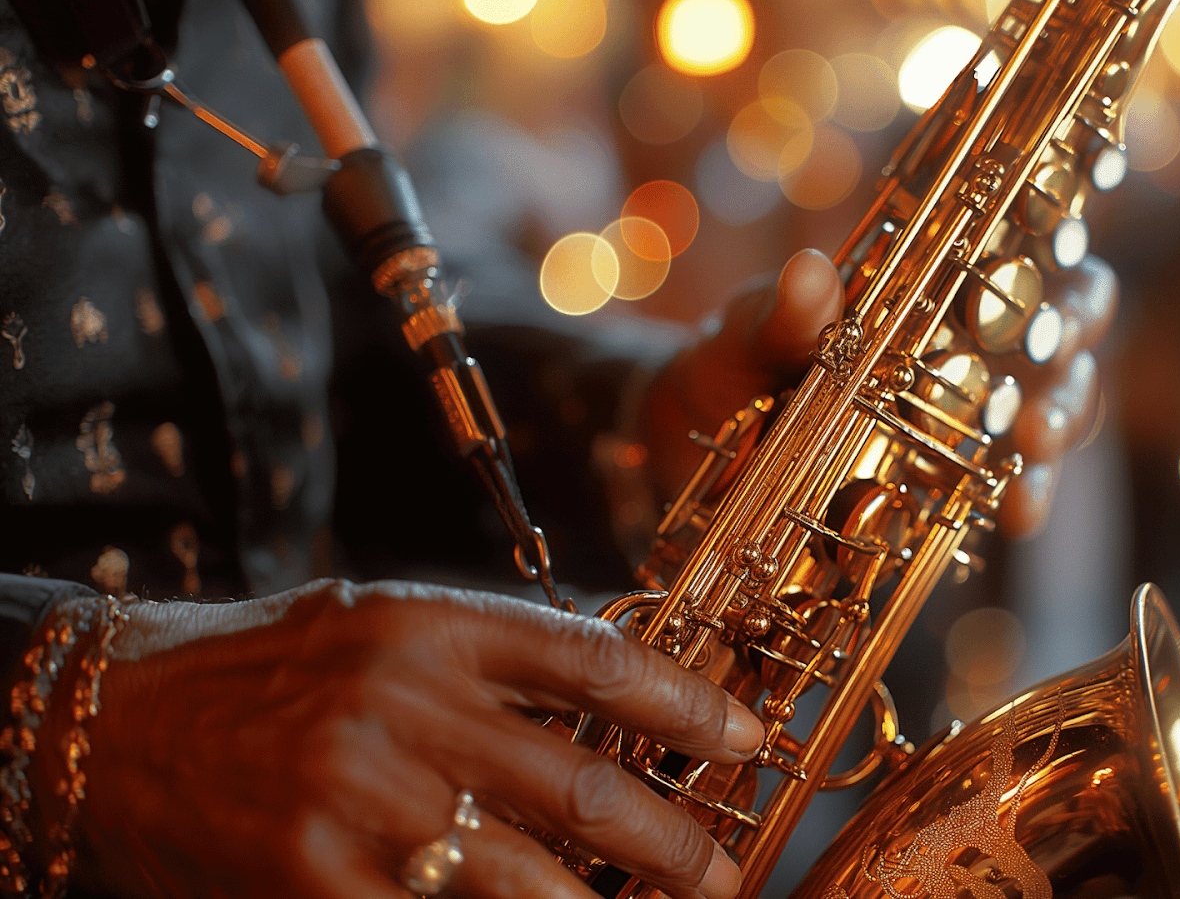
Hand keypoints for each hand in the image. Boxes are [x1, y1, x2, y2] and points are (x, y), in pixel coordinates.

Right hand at [68, 579, 761, 898]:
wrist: (115, 720)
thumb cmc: (268, 669)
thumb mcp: (382, 623)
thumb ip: (490, 653)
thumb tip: (616, 682)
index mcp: (429, 627)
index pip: (591, 659)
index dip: (686, 701)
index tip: (745, 739)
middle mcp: (401, 706)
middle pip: (579, 782)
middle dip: (672, 840)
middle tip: (721, 870)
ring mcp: (356, 800)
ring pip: (524, 874)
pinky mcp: (312, 877)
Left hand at [641, 248, 1117, 537]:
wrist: (683, 455)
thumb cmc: (726, 372)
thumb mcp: (741, 339)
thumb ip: (777, 318)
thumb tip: (808, 275)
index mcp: (930, 285)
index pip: (1028, 258)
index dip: (1062, 271)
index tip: (1050, 297)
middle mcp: (967, 345)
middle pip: (1061, 339)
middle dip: (1067, 364)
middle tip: (1040, 396)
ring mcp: (964, 419)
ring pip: (1046, 414)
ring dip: (1052, 434)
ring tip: (1031, 463)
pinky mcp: (949, 485)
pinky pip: (1002, 488)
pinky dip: (1016, 499)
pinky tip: (1011, 515)